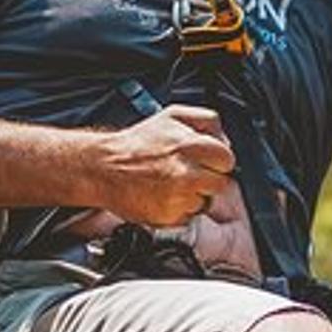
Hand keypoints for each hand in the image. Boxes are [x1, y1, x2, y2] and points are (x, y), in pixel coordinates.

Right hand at [97, 104, 235, 226]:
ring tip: (173, 183)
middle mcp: (184, 173)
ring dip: (194, 195)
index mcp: (189, 145)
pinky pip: (189, 216)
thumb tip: (226, 140)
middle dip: (209, 178)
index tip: (207, 160)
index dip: (218, 160)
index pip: (227, 159)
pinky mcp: (167, 216)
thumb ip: (207, 121)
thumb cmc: (139, 143)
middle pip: (221, 183)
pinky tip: (164, 196)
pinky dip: (180, 209)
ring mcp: (176, 197)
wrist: (104, 168)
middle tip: (189, 172)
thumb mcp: (174, 115)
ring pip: (206, 201)